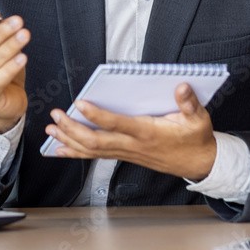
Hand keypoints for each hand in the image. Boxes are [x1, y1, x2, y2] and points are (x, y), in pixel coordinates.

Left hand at [44, 83, 216, 180]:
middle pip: (96, 141)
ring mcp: (127, 153)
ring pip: (92, 150)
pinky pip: (96, 156)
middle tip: (56, 116)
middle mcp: (133, 145)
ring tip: (51, 129)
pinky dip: (76, 153)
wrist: (199, 163)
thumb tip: (181, 86)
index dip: (97, 115)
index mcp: (148, 132)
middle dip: (73, 129)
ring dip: (69, 140)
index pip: (117, 124)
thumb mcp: (198, 119)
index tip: (80, 102)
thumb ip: (189, 103)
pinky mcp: (124, 156)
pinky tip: (60, 149)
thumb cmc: (195, 138)